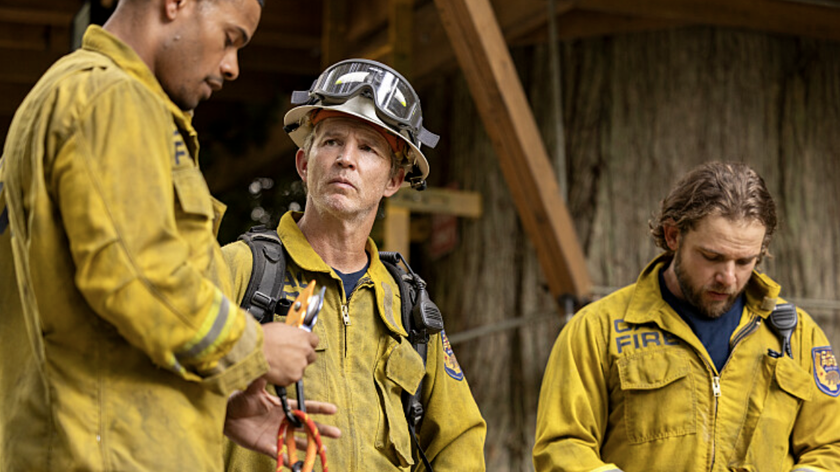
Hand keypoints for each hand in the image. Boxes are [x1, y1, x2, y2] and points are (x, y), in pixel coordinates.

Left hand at [225, 378, 340, 457]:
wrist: (226, 416)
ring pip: (298, 441)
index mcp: (282, 407)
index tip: (334, 409)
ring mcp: (277, 434)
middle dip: (322, 429)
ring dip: (311, 445)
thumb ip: (262, 379)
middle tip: (338, 433)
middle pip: (307, 426)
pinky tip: (302, 464)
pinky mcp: (268, 446)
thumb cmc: (239, 400)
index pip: (305, 407)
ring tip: (325, 449)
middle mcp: (283, 421)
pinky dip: (291, 461)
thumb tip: (268, 363)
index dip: (319, 408)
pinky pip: (282, 455)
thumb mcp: (251, 388)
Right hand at [261, 322, 318, 385]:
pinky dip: (285, 376)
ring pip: (301, 368)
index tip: (302, 346)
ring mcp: (300, 365)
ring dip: (293, 367)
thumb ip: (291, 335)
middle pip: (311, 356)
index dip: (307, 344)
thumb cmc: (263, 337)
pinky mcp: (293, 377)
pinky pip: (292, 378)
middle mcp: (305, 350)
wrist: (254, 350)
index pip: (315, 341)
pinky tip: (276, 370)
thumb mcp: (281, 328)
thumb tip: (291, 337)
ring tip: (279, 363)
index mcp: (303, 337)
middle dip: (302, 357)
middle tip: (290, 357)